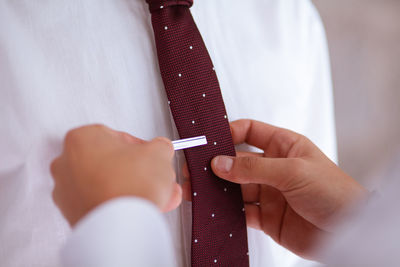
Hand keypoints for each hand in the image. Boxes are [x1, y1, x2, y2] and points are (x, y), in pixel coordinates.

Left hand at [51, 124, 180, 226]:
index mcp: (82, 138)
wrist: (121, 225)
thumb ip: (159, 146)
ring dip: (131, 188)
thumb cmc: (130, 186)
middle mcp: (66, 163)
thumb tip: (159, 150)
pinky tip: (140, 208)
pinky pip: (101, 203)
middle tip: (153, 176)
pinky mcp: (73, 214)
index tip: (150, 155)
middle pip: (111, 162)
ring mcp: (66, 191)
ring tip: (155, 195)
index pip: (117, 136)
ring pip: (106, 184)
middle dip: (137, 171)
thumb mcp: (159, 152)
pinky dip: (119, 205)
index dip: (141, 148)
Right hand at [183, 119, 366, 259]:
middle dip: (216, 164)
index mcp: (284, 146)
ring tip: (196, 190)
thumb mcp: (293, 171)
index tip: (210, 139)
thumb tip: (220, 163)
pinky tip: (214, 209)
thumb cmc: (334, 192)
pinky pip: (240, 211)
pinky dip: (226, 211)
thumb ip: (253, 169)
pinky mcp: (266, 216)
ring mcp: (269, 192)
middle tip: (194, 168)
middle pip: (237, 161)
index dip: (230, 132)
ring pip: (235, 187)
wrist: (348, 233)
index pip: (251, 131)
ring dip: (217, 189)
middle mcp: (274, 168)